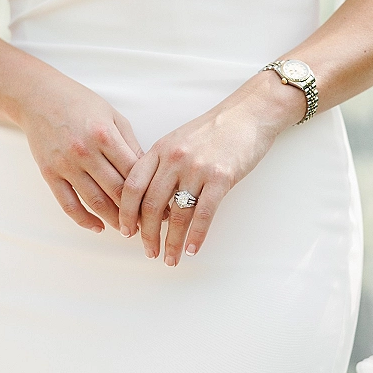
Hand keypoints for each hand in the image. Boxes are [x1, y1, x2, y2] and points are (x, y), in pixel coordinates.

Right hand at [15, 65, 143, 232]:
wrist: (38, 96)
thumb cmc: (80, 103)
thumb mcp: (112, 116)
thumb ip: (130, 144)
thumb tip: (149, 173)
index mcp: (105, 135)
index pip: (134, 173)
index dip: (151, 192)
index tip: (164, 204)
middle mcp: (85, 152)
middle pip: (117, 191)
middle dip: (136, 211)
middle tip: (150, 224)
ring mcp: (65, 164)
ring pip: (94, 202)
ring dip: (114, 220)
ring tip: (128, 230)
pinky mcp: (49, 173)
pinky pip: (68, 204)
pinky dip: (84, 220)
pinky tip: (98, 227)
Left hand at [118, 71, 306, 264]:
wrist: (247, 114)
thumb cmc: (213, 131)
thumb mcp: (178, 140)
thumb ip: (161, 165)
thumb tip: (148, 201)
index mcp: (159, 149)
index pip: (132, 186)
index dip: (125, 212)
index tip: (126, 231)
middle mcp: (174, 159)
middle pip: (151, 204)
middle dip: (147, 234)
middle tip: (148, 252)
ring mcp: (197, 168)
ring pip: (177, 214)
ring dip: (172, 242)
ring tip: (170, 259)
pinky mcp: (222, 177)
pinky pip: (204, 214)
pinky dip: (196, 236)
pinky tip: (192, 250)